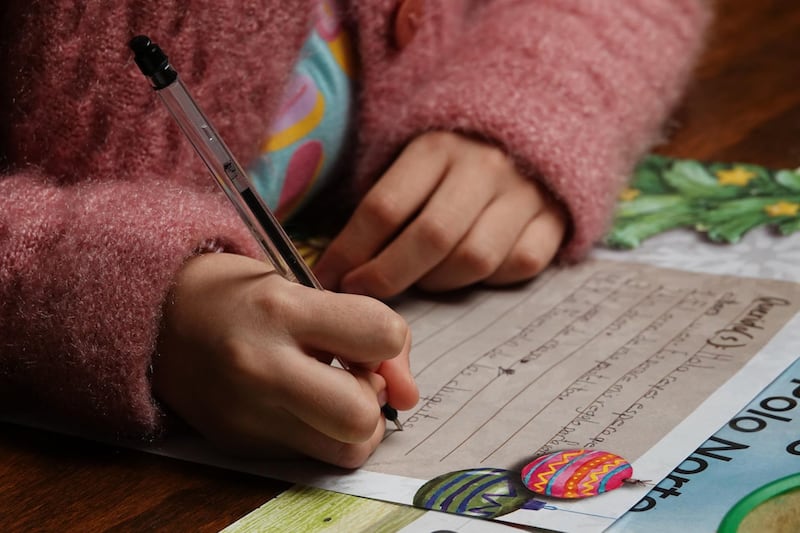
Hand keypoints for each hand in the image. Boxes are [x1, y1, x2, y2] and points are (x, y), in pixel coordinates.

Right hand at [153, 253, 417, 467]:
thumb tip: (408, 393)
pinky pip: (309, 457)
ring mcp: (246, 414)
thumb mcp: (298, 286)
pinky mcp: (239, 444)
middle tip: (356, 381)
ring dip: (353, 427)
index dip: (391, 342)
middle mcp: (261, 366)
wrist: (154, 317)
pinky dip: (317, 435)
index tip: (370, 343)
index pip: (381, 334)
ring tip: (330, 397)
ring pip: (344, 451)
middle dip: (375, 401)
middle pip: (361, 415)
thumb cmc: (237, 294)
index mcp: (281, 308)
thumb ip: (359, 327)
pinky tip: (296, 405)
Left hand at [314, 132, 566, 297]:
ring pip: (474, 259)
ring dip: (437, 281)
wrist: (535, 122)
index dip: (350, 251)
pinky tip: (469, 270)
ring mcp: (525, 193)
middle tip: (364, 294)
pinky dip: (490, 278)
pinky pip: (519, 265)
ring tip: (419, 277)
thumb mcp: (413, 157)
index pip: (384, 207)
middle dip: (387, 277)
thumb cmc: (456, 153)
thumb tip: (337, 264)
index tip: (330, 276)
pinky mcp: (555, 218)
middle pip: (430, 239)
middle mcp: (484, 167)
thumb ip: (383, 200)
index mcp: (437, 146)